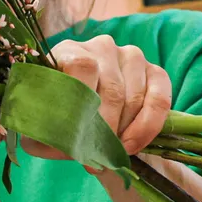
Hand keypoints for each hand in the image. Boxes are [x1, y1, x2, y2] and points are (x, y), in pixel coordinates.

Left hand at [28, 36, 171, 161]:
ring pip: (135, 96)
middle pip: (111, 87)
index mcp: (68, 51)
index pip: (80, 66)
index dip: (82, 104)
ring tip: (111, 153)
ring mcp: (131, 56)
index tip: (78, 136)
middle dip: (105, 127)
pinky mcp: (155, 71)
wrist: (83, 119)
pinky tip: (132, 146)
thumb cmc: (57, 118)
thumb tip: (63, 144)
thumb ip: (45, 133)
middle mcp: (101, 47)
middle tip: (97, 155)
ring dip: (124, 130)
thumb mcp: (42, 126)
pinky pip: (159, 99)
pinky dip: (147, 127)